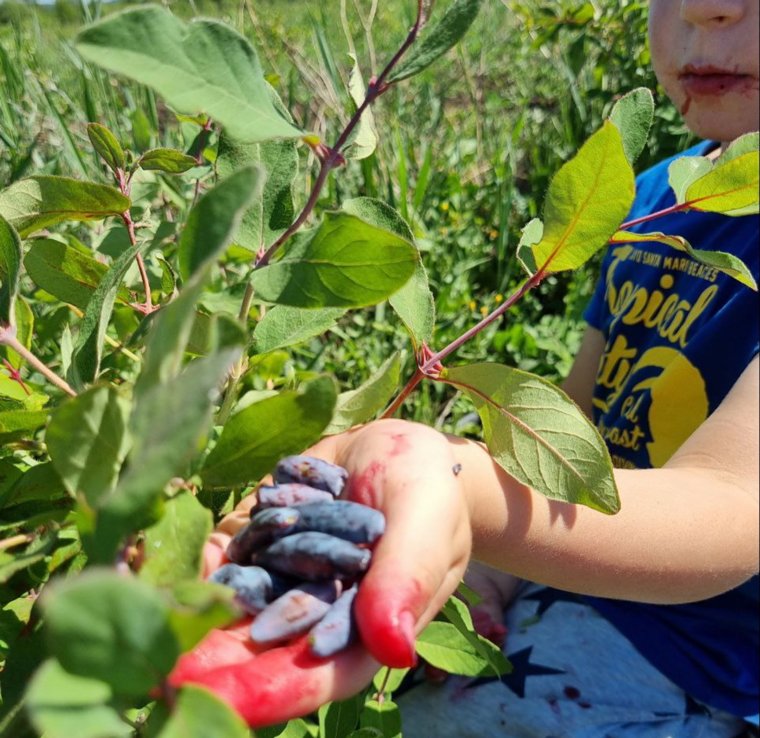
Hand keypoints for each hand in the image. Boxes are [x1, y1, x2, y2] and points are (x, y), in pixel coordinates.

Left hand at [168, 419, 472, 726]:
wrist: (398, 448)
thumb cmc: (427, 489)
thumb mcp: (424, 524)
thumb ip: (406, 579)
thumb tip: (394, 649)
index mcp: (365, 627)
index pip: (317, 674)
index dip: (269, 690)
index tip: (217, 699)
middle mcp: (318, 612)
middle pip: (261, 649)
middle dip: (211, 661)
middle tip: (157, 670)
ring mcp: (287, 576)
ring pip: (235, 605)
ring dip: (192, 614)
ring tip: (141, 618)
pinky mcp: (265, 541)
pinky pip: (228, 555)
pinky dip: (198, 561)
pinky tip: (161, 564)